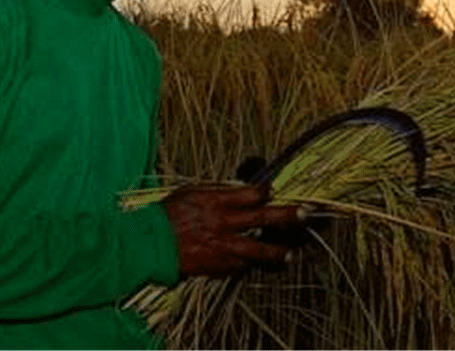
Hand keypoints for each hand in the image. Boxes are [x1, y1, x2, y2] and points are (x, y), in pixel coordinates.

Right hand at [162, 183, 307, 277]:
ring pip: (257, 250)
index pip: (252, 194)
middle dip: (287, 215)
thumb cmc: (168, 214)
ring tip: (291, 255)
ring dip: (277, 252)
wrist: (148, 244)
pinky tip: (257, 264)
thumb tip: (239, 190)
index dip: (266, 192)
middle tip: (306, 213)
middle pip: (263, 217)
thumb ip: (218, 192)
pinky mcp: (216, 265)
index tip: (272, 191)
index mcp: (217, 201)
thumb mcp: (191, 192)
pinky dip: (249, 264)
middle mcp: (223, 223)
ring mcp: (221, 246)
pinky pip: (239, 266)